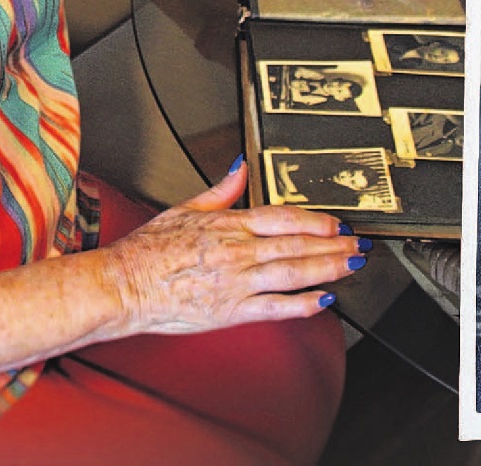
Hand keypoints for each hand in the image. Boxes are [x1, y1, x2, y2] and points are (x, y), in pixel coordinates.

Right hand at [99, 161, 366, 336]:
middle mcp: (236, 252)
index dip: (315, 220)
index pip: (282, 217)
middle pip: (296, 245)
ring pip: (293, 273)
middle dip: (333, 244)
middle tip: (359, 244)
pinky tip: (323, 301)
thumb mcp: (183, 209)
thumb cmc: (146, 252)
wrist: (121, 286)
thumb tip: (241, 167)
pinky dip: (302, 304)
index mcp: (227, 225)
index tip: (336, 222)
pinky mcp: (229, 312)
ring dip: (328, 268)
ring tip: (352, 265)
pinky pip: (274, 308)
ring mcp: (235, 283)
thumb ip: (220, 190)